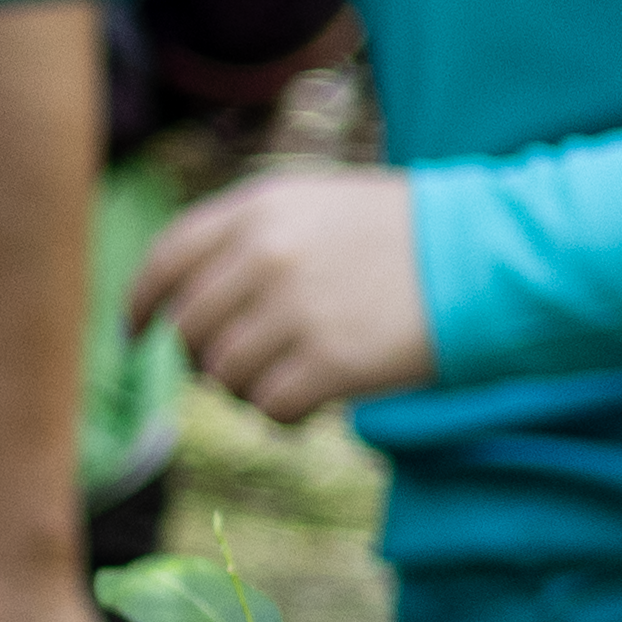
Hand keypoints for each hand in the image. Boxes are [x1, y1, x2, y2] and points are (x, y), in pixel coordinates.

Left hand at [129, 163, 436, 415]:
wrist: (486, 255)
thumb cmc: (405, 234)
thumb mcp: (319, 206)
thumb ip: (252, 239)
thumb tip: (188, 299)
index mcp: (258, 208)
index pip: (167, 259)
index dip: (140, 301)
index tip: (134, 331)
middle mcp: (265, 254)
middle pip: (190, 328)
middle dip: (202, 357)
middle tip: (236, 369)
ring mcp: (294, 309)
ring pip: (225, 374)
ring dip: (247, 389)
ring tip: (288, 380)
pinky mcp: (328, 361)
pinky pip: (270, 406)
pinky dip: (282, 415)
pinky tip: (310, 406)